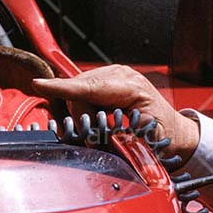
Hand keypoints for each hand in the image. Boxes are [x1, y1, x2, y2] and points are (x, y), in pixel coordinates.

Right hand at [30, 65, 200, 160]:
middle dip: (80, 117)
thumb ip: (119, 136)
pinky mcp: (105, 80)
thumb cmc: (162, 133)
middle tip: (95, 136)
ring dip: (82, 113)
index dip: (63, 87)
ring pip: (77, 91)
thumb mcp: (145, 138)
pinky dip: (83, 107)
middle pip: (79, 91)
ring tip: (101, 127)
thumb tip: (97, 137)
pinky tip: (96, 118)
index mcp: (131, 87)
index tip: (39, 84)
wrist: (173, 129)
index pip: (89, 87)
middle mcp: (120, 75)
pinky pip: (82, 91)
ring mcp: (112, 75)